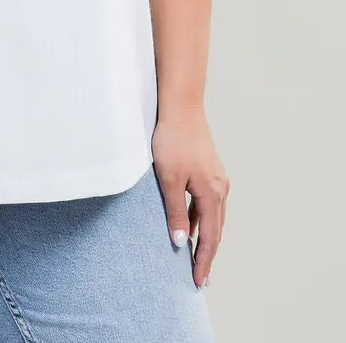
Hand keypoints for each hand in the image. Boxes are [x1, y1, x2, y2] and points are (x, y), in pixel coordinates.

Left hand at [151, 108, 229, 288]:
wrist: (181, 107)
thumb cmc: (172, 140)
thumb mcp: (168, 179)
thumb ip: (174, 212)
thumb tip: (179, 242)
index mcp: (212, 194)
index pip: (209, 238)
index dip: (203, 261)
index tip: (198, 282)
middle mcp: (221, 188)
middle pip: (216, 231)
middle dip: (208, 255)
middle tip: (201, 279)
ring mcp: (218, 179)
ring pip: (214, 217)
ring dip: (207, 238)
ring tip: (197, 258)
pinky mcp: (211, 170)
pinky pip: (209, 203)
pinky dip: (203, 220)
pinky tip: (192, 224)